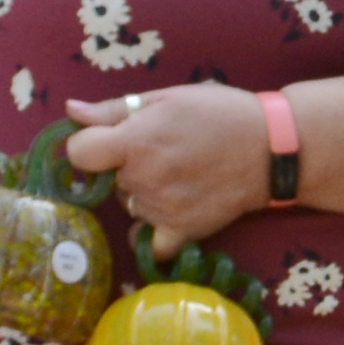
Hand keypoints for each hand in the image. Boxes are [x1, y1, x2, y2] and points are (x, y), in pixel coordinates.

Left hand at [60, 78, 287, 245]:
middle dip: (124, 168)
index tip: (105, 144)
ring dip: (143, 195)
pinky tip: (166, 217)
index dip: (86, 147)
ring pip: (129, 206)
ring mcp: (162, 210)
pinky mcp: (183, 231)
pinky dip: (152, 236)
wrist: (273, 148)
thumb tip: (71, 113)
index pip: (78, 154)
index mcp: (134, 142)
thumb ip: (113, 109)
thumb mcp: (166, 98)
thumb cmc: (219, 113)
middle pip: (107, 181)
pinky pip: (151, 246)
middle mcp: (144, 179)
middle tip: (160, 154)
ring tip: (177, 176)